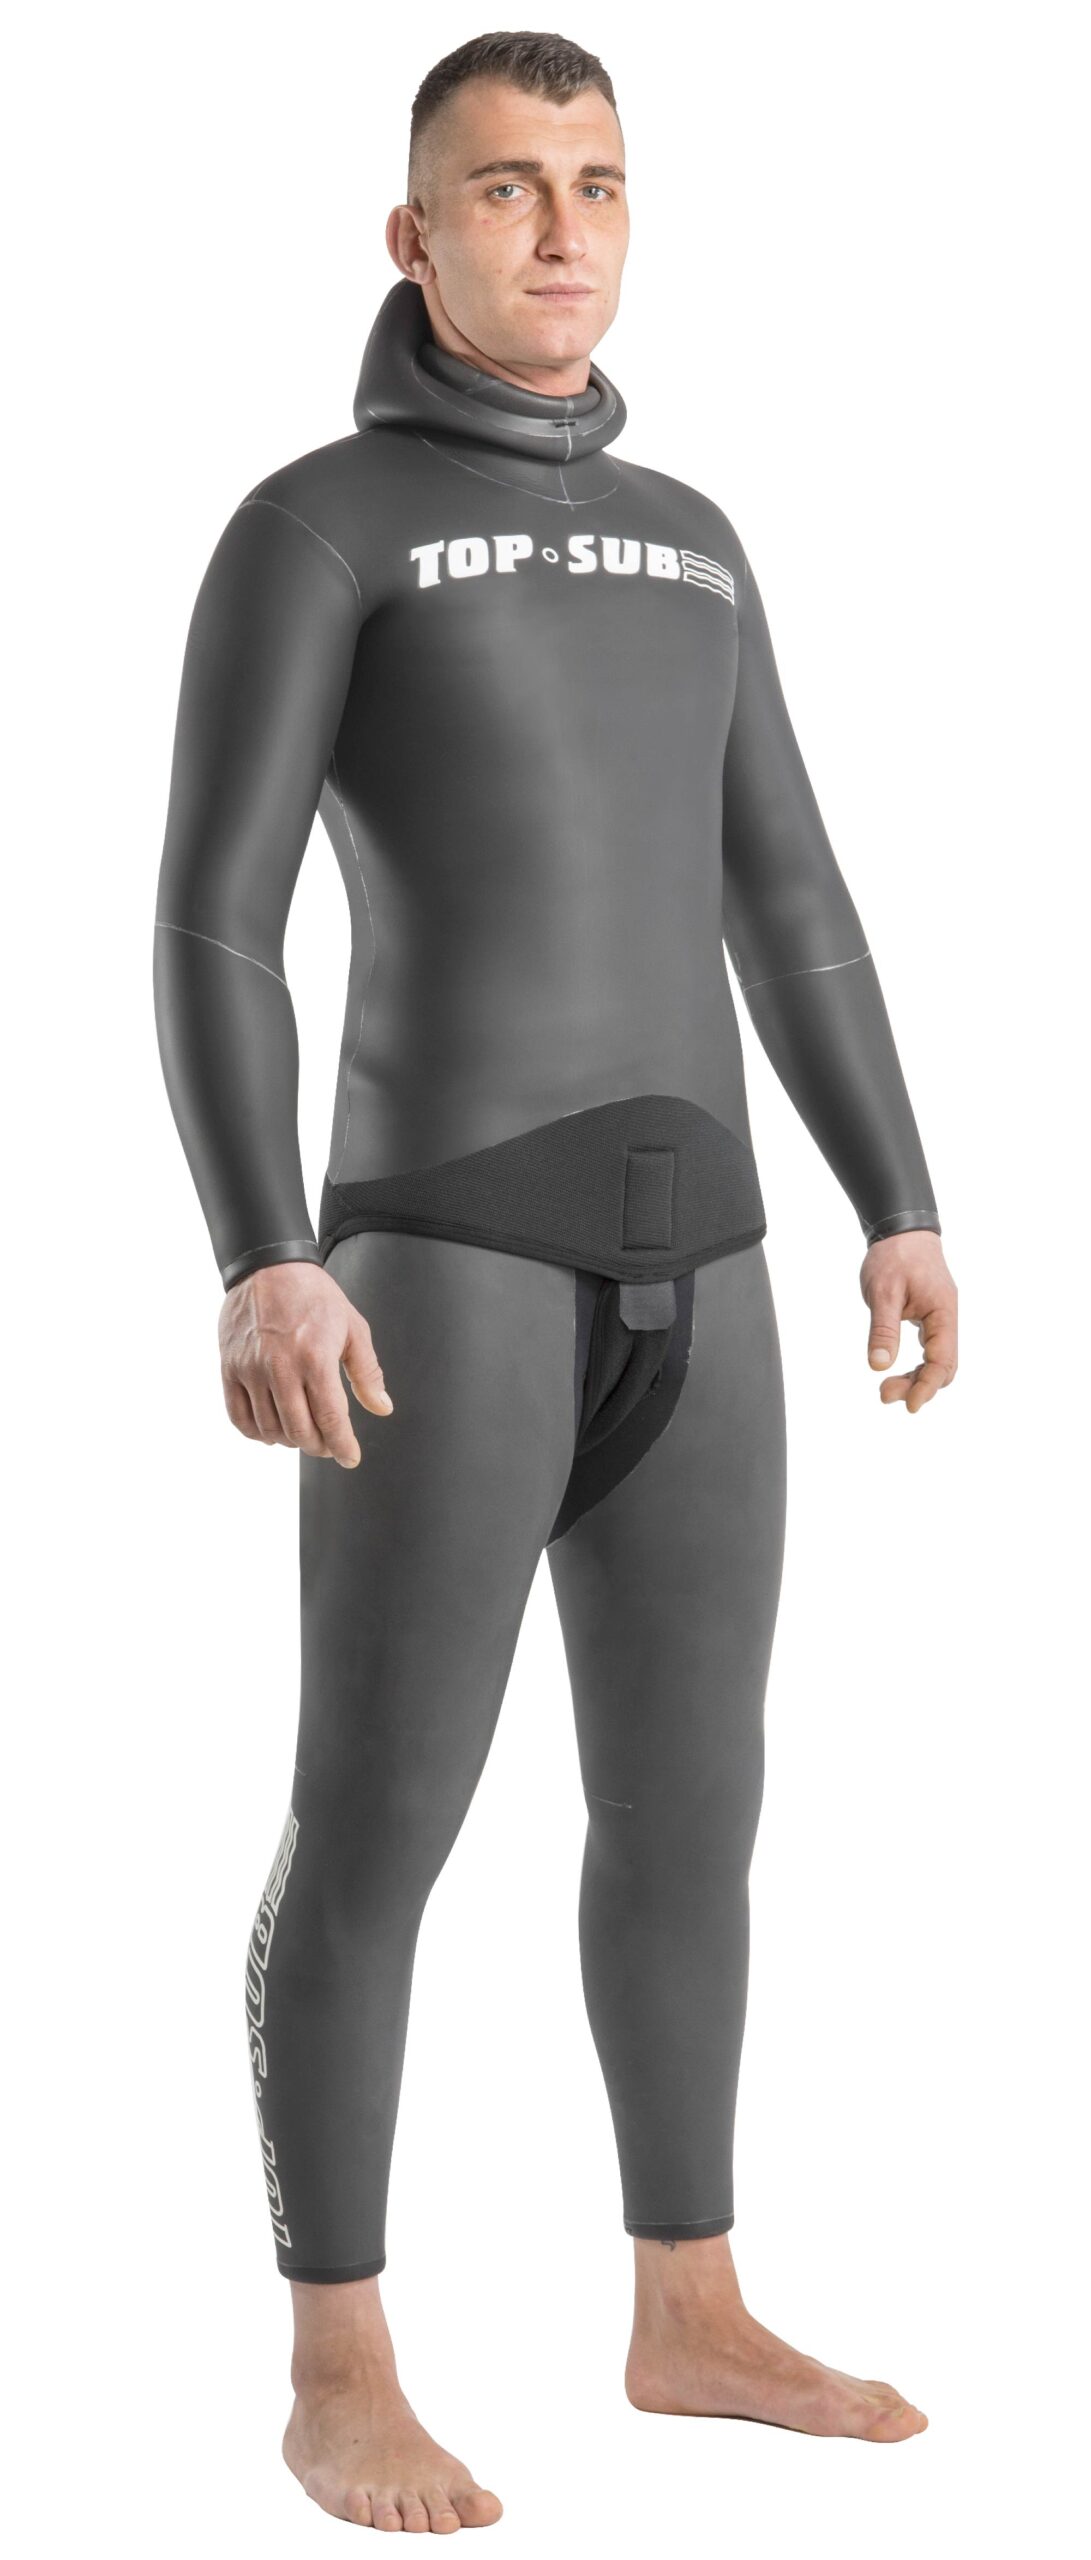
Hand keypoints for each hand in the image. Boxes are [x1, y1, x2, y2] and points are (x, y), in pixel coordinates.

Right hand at [218, 1260, 393, 1465]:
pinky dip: (256, 1433)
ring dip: (290, 1440)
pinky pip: (238, 1417)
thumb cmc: (314, 1296)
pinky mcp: (229, 1368)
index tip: (350, 1457)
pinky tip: (272, 1429)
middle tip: (328, 1444)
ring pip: (269, 1428)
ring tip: (303, 1433)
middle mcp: (280, 1367)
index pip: (330, 1418)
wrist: (268, 1267)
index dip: (343, 1446)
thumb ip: (367, 1372)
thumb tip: (382, 1408)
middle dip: (319, 1446)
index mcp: (315, 1357)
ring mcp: (250, 1369)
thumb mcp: (353, 1328)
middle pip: (299, 1430)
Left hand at [859, 1231, 957, 1413]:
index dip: (927, 1386)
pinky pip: (931, 1348)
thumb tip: (879, 1366)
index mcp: (942, 1313)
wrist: (902, 1229)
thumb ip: (883, 1330)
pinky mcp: (930, 1316)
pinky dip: (917, 1365)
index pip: (942, 1360)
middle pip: (944, 1366)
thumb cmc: (894, 1256)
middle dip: (919, 1386)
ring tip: (886, 1388)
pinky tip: (896, 1370)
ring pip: (938, 1359)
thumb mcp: (883, 1293)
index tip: (908, 1405)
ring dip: (916, 1378)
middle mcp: (947, 1318)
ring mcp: (940, 1317)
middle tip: (885, 1395)